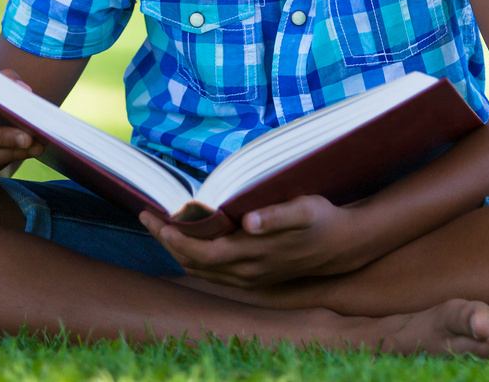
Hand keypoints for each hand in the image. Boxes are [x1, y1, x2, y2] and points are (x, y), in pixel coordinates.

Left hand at [139, 195, 368, 287]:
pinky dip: (193, 259)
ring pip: (201, 270)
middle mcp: (247, 271)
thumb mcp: (303, 210)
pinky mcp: (253, 278)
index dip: (174, 237)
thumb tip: (247, 221)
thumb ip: (275, 216)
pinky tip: (188, 243)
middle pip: (193, 262)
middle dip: (166, 241)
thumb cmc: (321, 220)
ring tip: (160, 227)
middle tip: (146, 216)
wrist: (342, 246)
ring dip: (177, 251)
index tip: (154, 217)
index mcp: (252, 253)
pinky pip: (213, 274)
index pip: (200, 251)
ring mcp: (249, 278)